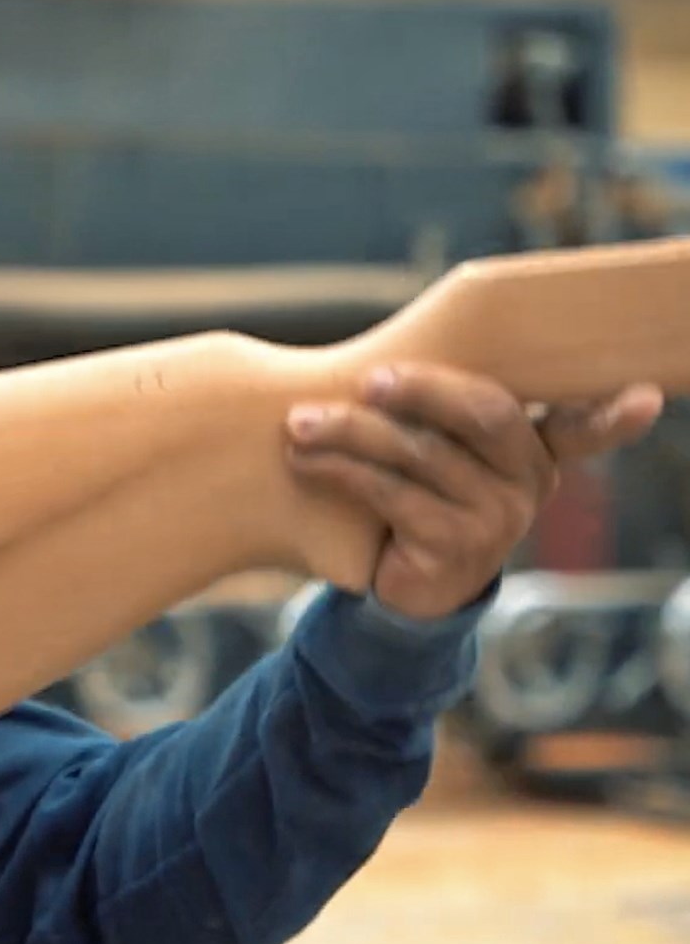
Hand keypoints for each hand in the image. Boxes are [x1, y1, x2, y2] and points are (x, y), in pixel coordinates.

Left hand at [283, 363, 661, 620]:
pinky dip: (342, 471)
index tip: (645, 396)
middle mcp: (528, 482)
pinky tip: (306, 460)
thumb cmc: (413, 497)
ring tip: (300, 422)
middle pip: (483, 414)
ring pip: (423, 453)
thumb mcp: (434, 453)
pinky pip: (394, 494)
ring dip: (353, 432)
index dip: (612, 415)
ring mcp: (497, 517)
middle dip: (421, 388)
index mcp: (533, 450)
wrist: (397, 588)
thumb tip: (387, 355)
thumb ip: (438, 412)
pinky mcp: (454, 546)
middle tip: (368, 378)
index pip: (582, 428)